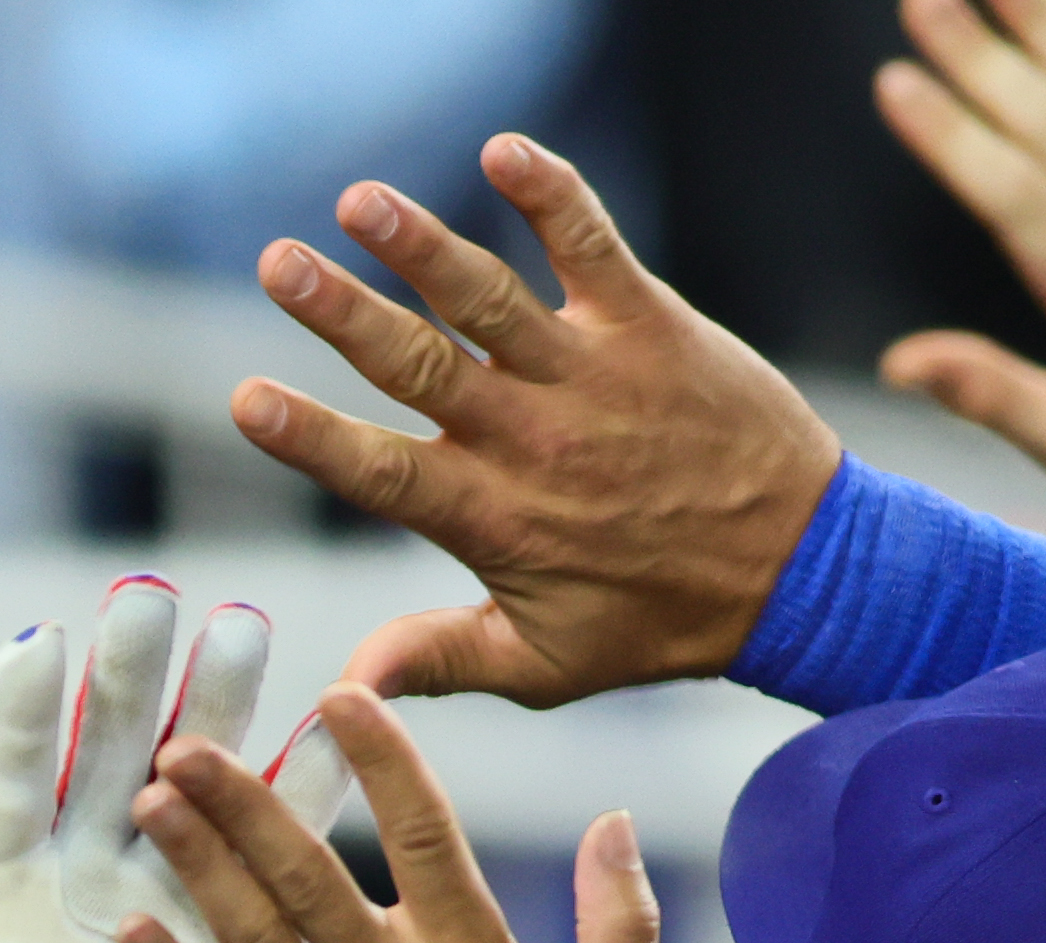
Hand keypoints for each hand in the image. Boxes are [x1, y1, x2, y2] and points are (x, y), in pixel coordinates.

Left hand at [0, 578, 347, 942]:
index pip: (6, 781)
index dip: (21, 718)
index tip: (39, 644)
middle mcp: (70, 879)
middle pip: (103, 760)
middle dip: (127, 685)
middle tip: (155, 600)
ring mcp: (148, 914)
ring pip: (191, 798)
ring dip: (219, 719)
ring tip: (250, 630)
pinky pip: (260, 879)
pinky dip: (293, 814)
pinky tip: (330, 742)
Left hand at [115, 685, 659, 942]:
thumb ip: (619, 924)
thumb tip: (617, 824)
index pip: (424, 829)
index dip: (382, 756)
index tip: (339, 694)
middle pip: (307, 871)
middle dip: (245, 801)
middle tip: (186, 741)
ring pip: (253, 934)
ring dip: (197, 865)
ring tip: (149, 802)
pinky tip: (128, 932)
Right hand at [234, 136, 839, 707]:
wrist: (798, 569)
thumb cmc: (659, 620)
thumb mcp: (542, 665)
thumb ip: (437, 661)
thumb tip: (343, 689)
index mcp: (493, 519)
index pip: (382, 473)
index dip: (313, 437)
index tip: (247, 400)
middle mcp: (533, 439)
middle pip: (419, 367)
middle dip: (343, 313)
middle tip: (278, 264)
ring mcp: (591, 375)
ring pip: (490, 299)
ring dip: (422, 245)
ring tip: (359, 201)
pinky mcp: (649, 324)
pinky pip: (592, 247)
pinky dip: (550, 195)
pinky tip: (503, 150)